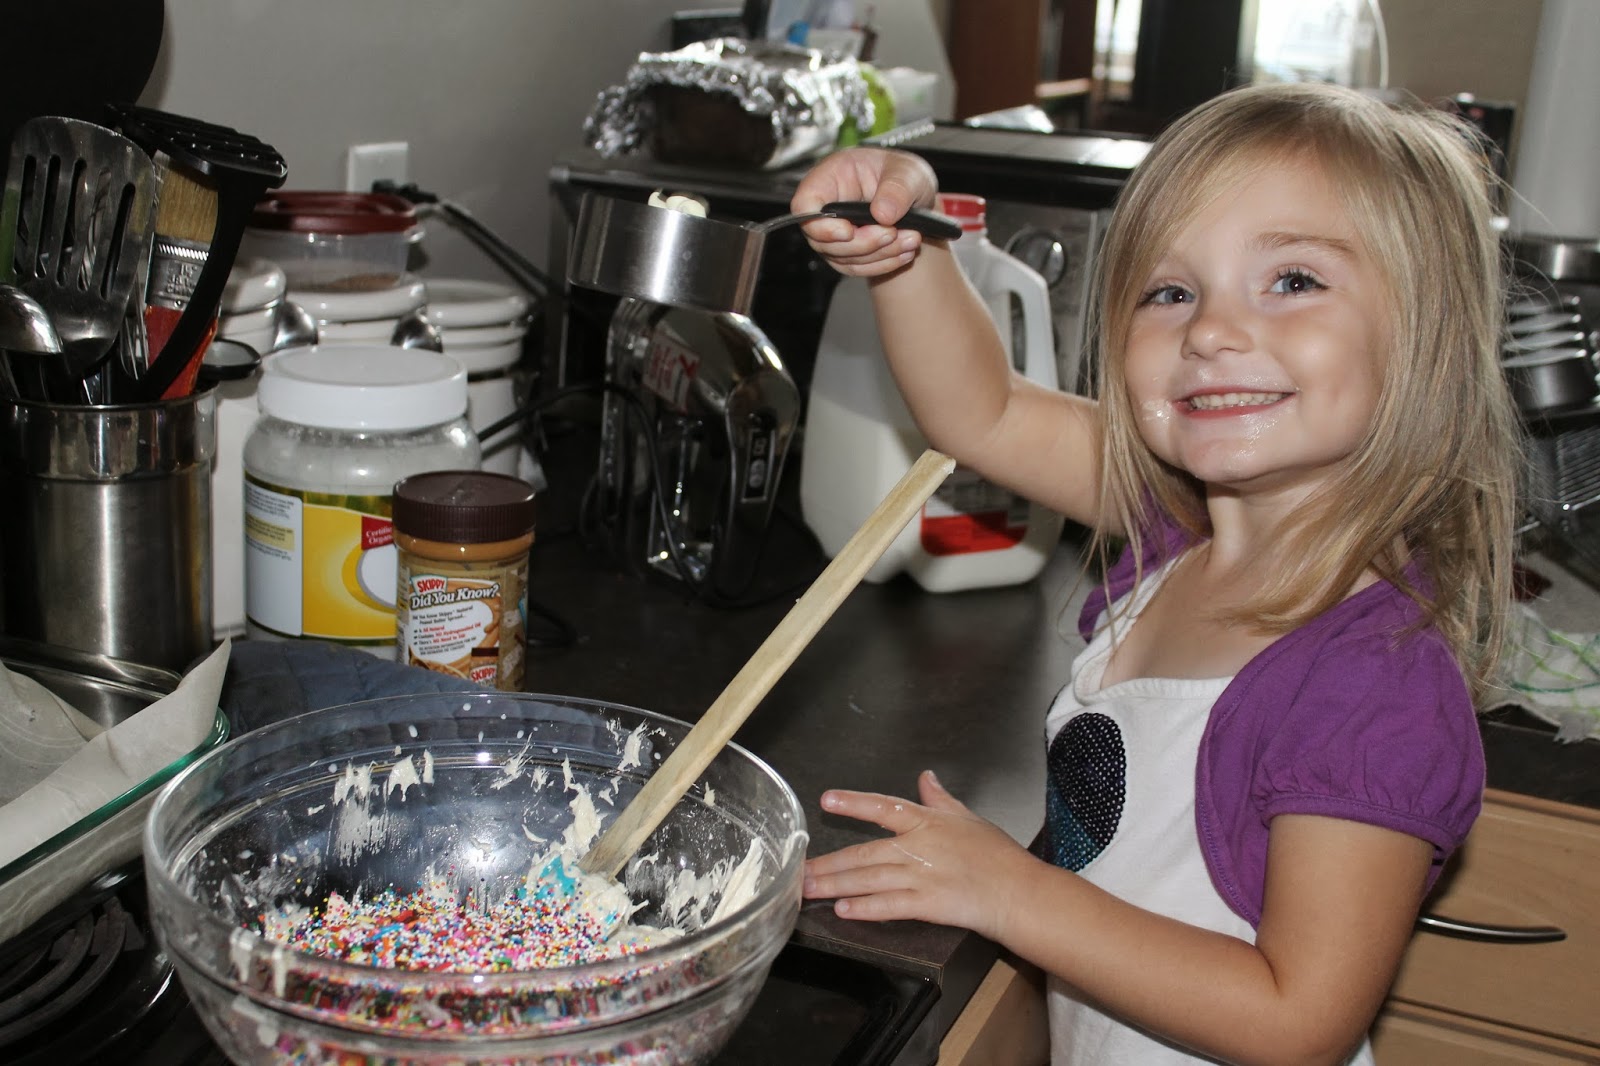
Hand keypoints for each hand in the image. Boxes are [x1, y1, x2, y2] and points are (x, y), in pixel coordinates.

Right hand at [790, 147, 940, 276]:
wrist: (914, 199)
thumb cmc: (901, 176)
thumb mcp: (907, 171)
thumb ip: (897, 188)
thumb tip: (882, 213)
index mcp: (829, 178)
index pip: (804, 205)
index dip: (820, 224)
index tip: (849, 231)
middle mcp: (826, 208)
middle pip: (824, 240)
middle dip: (863, 243)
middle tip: (893, 232)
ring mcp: (833, 235)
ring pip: (844, 258)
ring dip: (880, 254)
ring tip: (911, 240)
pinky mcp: (846, 254)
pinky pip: (858, 268)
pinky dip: (884, 264)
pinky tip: (905, 252)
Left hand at [803, 770, 1036, 940]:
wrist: (1018, 891)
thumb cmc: (998, 854)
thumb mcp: (968, 817)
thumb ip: (940, 799)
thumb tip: (925, 776)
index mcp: (927, 822)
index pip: (884, 807)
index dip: (854, 803)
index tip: (826, 800)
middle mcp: (918, 847)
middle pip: (865, 853)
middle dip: (828, 863)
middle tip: (799, 870)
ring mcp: (921, 877)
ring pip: (869, 880)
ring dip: (836, 885)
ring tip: (808, 890)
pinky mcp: (928, 906)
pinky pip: (889, 906)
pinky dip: (865, 908)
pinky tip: (843, 910)